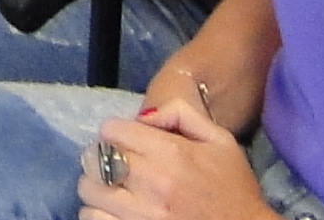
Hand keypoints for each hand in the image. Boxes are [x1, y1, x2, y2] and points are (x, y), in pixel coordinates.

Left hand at [80, 99, 271, 219]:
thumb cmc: (234, 190)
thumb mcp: (220, 141)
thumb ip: (181, 114)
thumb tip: (144, 115)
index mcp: (171, 154)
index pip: (111, 130)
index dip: (114, 133)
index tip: (123, 142)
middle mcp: (152, 183)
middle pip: (94, 160)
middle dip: (101, 159)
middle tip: (114, 166)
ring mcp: (142, 215)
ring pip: (89, 193)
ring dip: (96, 189)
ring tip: (111, 191)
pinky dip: (96, 215)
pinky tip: (112, 213)